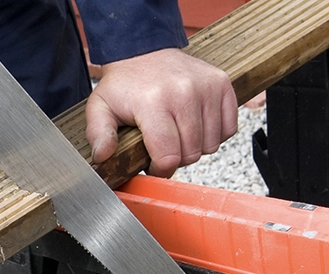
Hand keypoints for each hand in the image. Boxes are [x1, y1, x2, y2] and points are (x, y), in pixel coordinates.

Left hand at [86, 48, 237, 177]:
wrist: (144, 50)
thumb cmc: (124, 84)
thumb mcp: (100, 107)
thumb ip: (99, 134)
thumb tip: (102, 156)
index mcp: (153, 102)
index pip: (168, 156)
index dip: (160, 169)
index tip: (153, 163)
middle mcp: (184, 93)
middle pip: (191, 153)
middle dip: (176, 158)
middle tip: (163, 145)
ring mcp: (206, 87)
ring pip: (211, 144)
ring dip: (195, 147)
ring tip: (178, 133)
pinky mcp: (222, 83)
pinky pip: (229, 128)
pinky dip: (214, 134)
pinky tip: (196, 125)